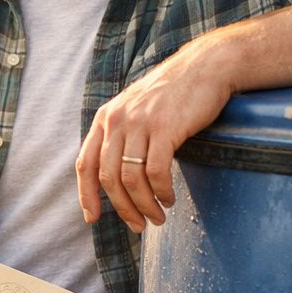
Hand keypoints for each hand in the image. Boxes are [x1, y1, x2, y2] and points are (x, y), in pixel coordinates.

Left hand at [75, 35, 236, 231]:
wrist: (206, 67)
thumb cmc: (174, 94)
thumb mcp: (137, 108)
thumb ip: (123, 134)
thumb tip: (117, 176)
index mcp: (106, 118)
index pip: (86, 163)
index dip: (86, 195)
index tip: (92, 218)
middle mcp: (117, 120)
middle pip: (108, 177)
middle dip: (122, 208)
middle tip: (138, 225)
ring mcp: (140, 123)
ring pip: (131, 178)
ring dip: (144, 205)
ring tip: (158, 217)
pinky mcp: (165, 128)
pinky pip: (156, 172)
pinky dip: (161, 191)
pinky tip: (169, 198)